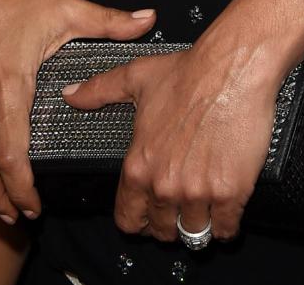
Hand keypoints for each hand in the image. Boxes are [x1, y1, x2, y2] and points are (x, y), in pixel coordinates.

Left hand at [64, 35, 277, 241]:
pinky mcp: (230, 193)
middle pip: (162, 232)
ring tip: (204, 208)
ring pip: (194, 235)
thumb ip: (100, 90)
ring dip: (198, 225)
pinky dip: (226, 224)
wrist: (233, 68)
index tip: (149, 213)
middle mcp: (164, 185)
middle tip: (180, 207)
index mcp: (138, 165)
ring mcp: (198, 193)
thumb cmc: (188, 71)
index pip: (128, 220)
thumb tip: (70, 95)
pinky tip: (226, 209)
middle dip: (169, 223)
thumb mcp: (136, 77)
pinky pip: (225, 229)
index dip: (138, 219)